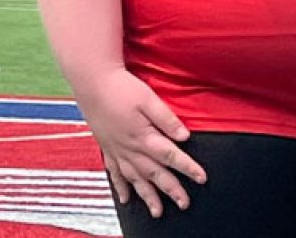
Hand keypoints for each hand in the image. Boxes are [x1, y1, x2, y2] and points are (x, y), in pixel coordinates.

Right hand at [72, 68, 206, 217]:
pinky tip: (126, 199)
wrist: (93, 84)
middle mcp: (130, 148)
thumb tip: (185, 136)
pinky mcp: (107, 148)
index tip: (202, 178)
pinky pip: (115, 174)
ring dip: (147, 196)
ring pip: (135, 179)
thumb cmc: (123, 89)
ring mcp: (117, 151)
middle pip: (154, 174)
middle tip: (185, 204)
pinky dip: (121, 188)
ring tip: (157, 212)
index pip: (171, 156)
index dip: (188, 168)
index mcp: (143, 136)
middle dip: (171, 190)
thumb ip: (167, 119)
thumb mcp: (149, 99)